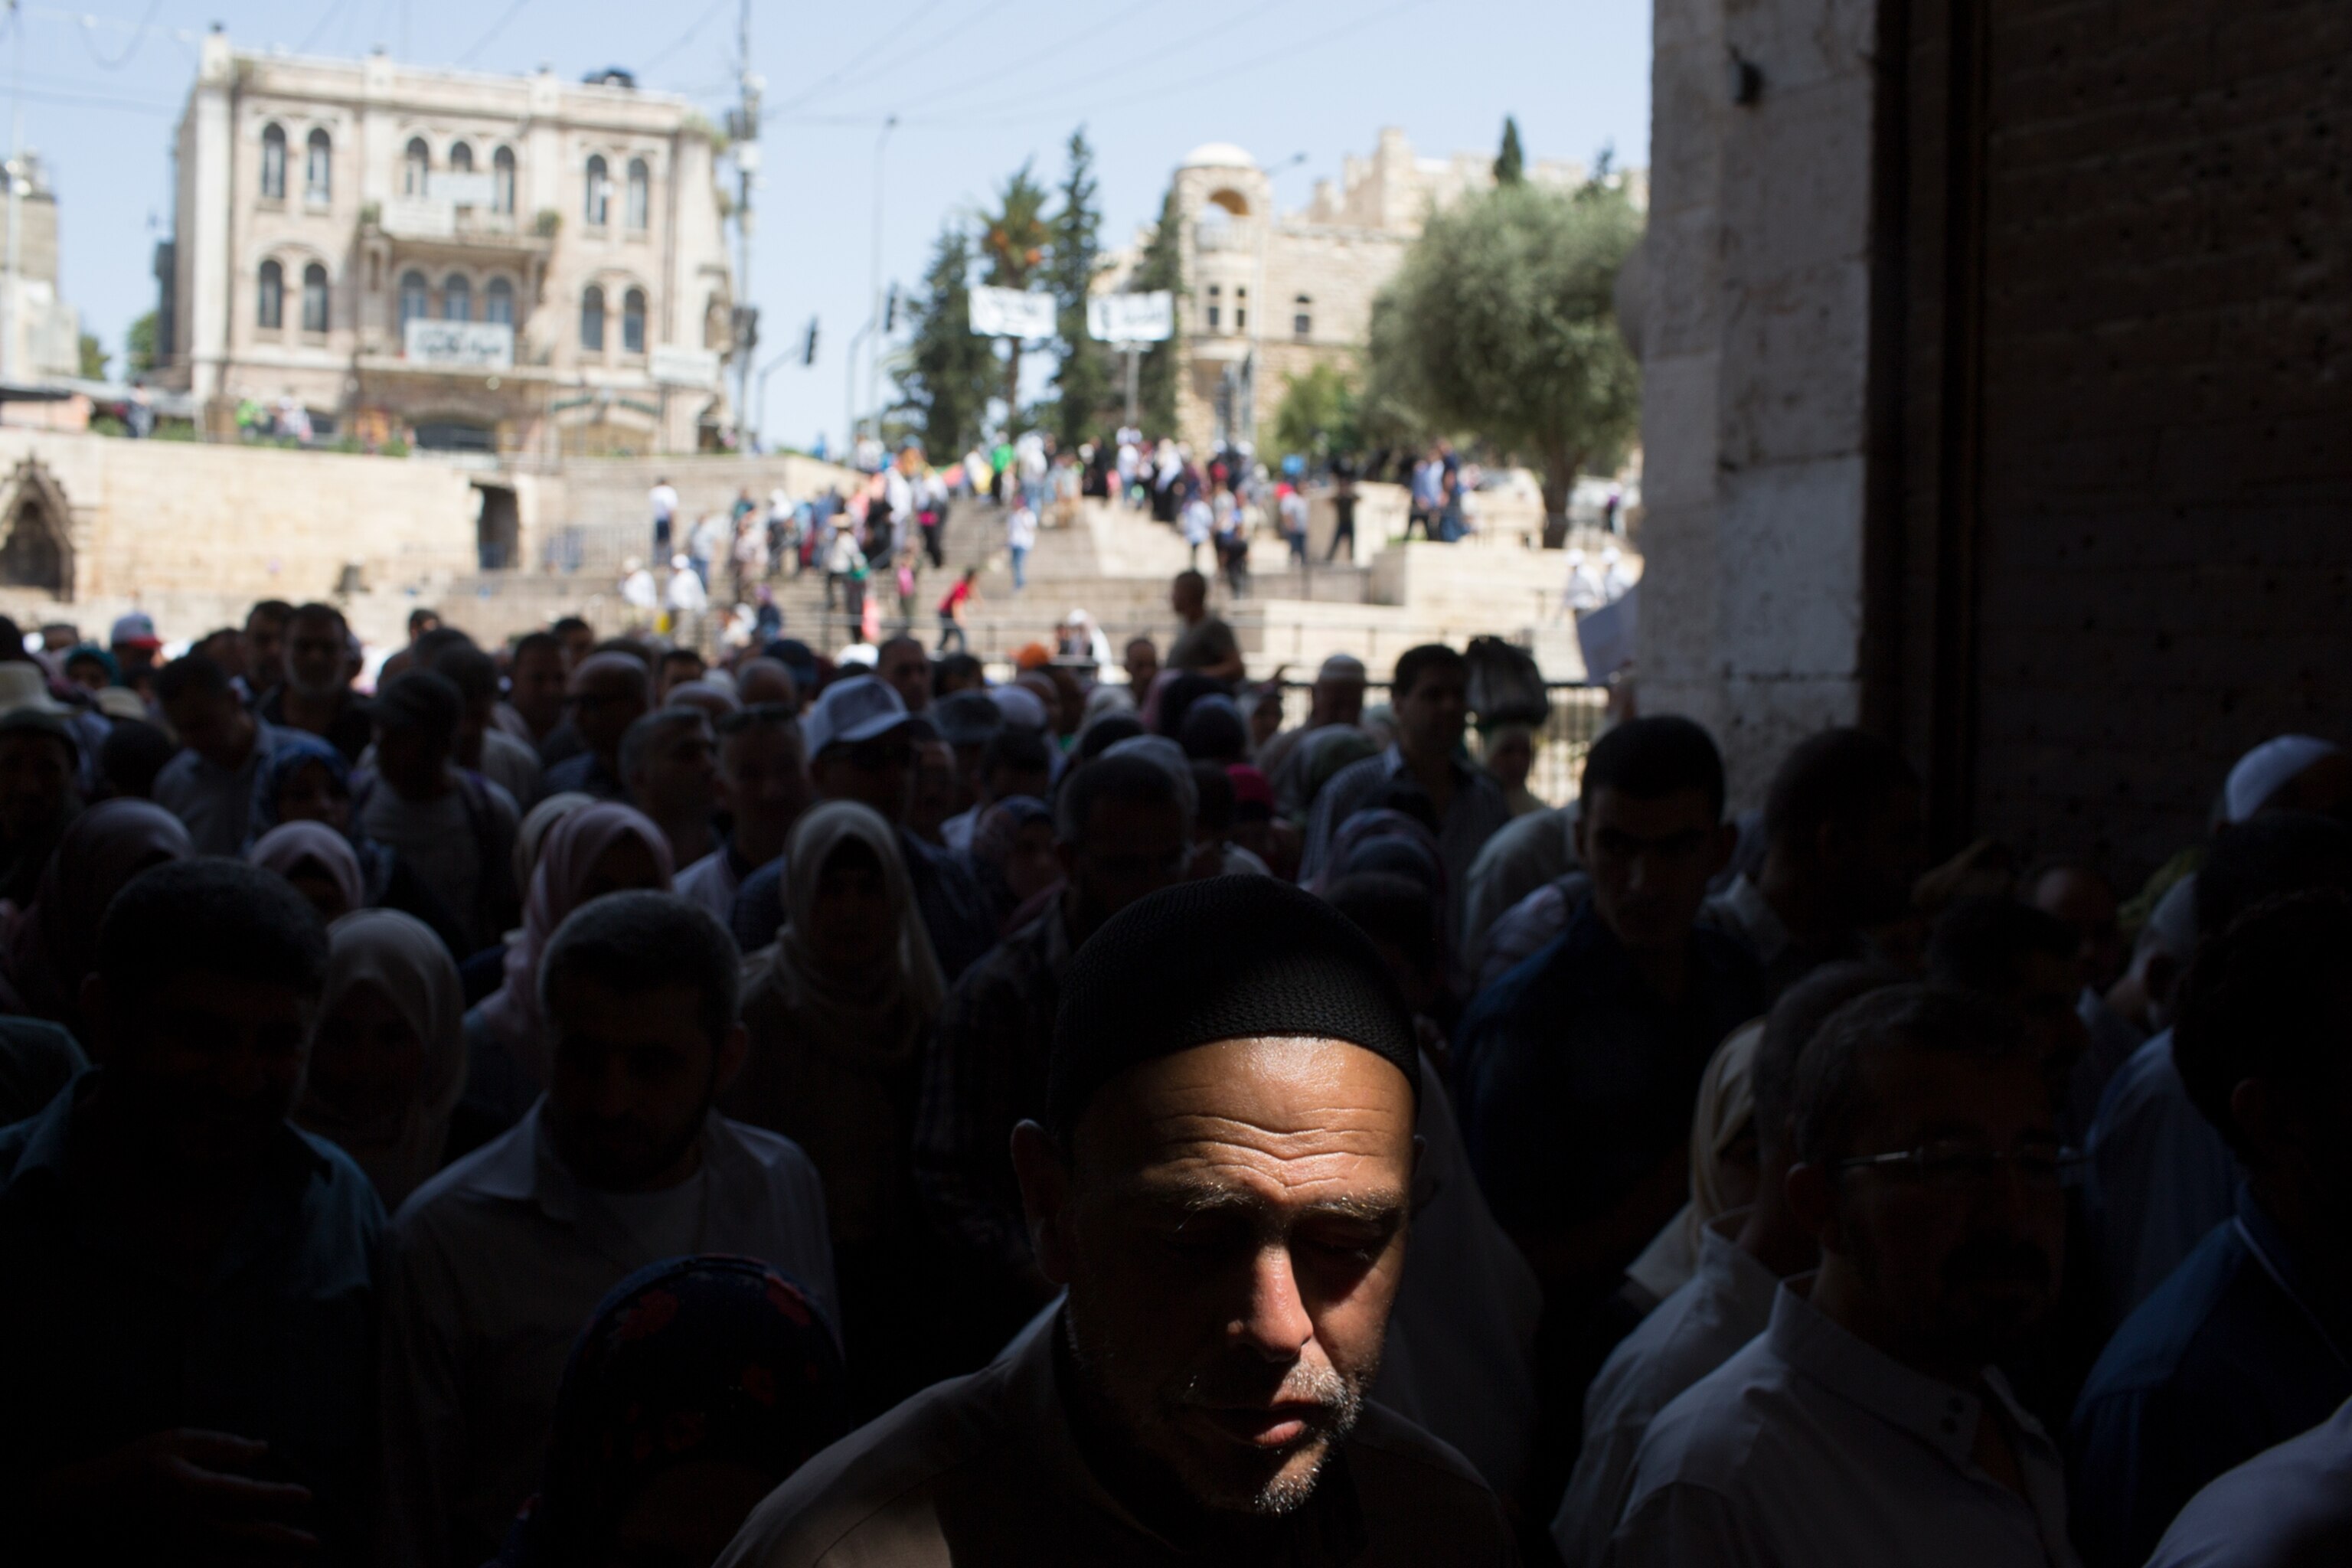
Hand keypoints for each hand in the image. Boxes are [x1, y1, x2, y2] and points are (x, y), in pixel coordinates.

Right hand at [26, 1429, 317, 1558]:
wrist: (76, 1512)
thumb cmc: (129, 1469)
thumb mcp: (172, 1442)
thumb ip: (221, 1446)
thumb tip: (264, 1449)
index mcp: (187, 1490)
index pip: (243, 1496)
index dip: (277, 1498)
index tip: (307, 1496)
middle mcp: (184, 1526)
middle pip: (243, 1539)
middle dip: (281, 1543)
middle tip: (313, 1544)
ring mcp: (174, 1553)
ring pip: (229, 1563)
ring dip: (263, 1566)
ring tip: (295, 1566)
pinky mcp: (167, 1566)